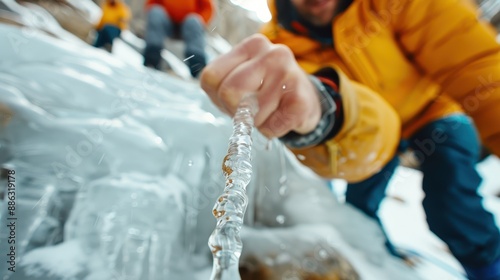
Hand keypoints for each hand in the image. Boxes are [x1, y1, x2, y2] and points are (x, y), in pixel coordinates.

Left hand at [200, 34, 321, 138]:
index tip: (233, 98)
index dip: (217, 96)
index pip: (211, 76)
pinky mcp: (302, 99)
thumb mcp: (241, 79)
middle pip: (228, 92)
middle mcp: (271, 54)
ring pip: (251, 113)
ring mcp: (289, 74)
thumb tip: (225, 101)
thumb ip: (223, 87)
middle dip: (235, 110)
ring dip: (256, 122)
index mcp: (250, 46)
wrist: (307, 100)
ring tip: (269, 111)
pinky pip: (272, 126)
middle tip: (250, 109)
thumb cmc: (267, 91)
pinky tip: (281, 118)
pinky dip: (272, 130)